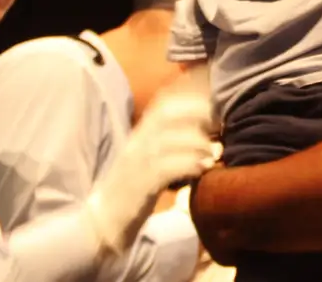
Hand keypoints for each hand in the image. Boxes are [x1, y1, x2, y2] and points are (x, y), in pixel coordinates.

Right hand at [85, 78, 214, 253]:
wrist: (103, 223)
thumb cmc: (132, 191)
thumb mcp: (148, 161)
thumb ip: (169, 145)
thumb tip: (204, 135)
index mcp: (139, 136)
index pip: (162, 104)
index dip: (189, 98)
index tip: (213, 102)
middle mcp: (136, 144)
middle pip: (166, 114)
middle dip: (196, 113)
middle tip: (219, 124)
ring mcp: (136, 163)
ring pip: (168, 139)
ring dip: (197, 142)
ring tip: (215, 152)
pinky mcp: (139, 186)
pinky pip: (165, 168)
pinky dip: (188, 165)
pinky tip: (203, 169)